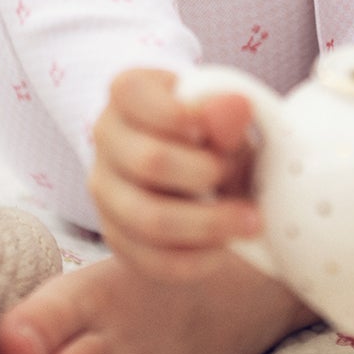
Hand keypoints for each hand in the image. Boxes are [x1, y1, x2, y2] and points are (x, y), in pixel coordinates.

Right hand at [89, 67, 262, 281]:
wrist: (202, 171)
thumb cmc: (212, 132)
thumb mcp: (225, 115)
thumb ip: (227, 114)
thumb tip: (235, 106)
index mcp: (126, 94)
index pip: (131, 94)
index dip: (175, 113)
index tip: (211, 128)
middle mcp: (106, 140)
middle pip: (148, 161)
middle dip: (204, 173)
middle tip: (239, 175)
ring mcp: (106, 192)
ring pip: (149, 218)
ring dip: (207, 224)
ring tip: (248, 221)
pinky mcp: (116, 236)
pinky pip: (151, 259)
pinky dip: (196, 259)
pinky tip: (225, 248)